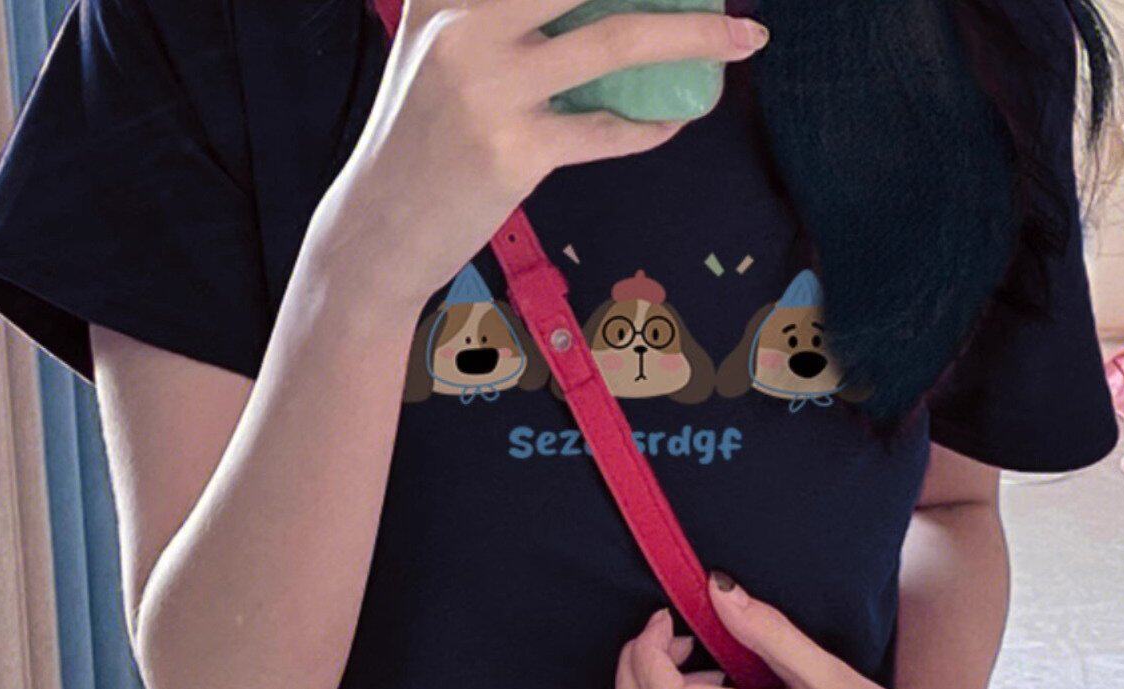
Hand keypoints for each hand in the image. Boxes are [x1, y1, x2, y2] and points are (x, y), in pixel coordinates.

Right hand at [310, 0, 769, 305]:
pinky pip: (606, 131)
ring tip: (746, 39)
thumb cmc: (417, 142)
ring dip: (695, 40)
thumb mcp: (436, 52)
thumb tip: (604, 4)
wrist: (376, 231)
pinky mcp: (511, 153)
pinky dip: (650, 127)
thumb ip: (493, 14)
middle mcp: (462, 21)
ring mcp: (487, 88)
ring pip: (616, 41)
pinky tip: (673, 120)